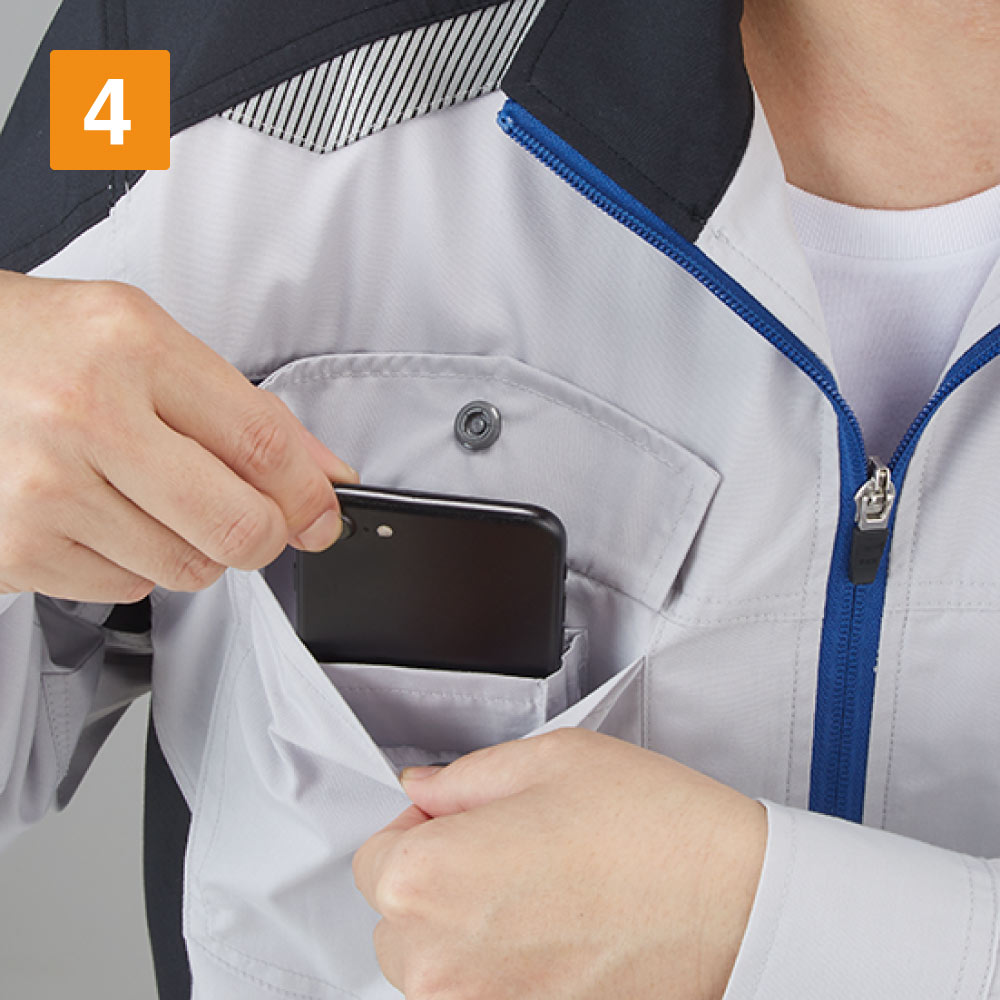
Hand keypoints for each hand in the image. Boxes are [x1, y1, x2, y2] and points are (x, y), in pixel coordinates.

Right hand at [0, 271, 356, 601]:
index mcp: (134, 349)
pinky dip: (132, 562)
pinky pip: (126, 588)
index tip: (320, 516)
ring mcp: (43, 488)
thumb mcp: (150, 343)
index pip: (262, 445)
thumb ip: (246, 410)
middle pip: (236, 525)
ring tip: (148, 497)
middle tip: (251, 520)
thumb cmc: (47, 349)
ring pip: (187, 569)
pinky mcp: (15, 548)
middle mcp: (85, 415)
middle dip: (263, 535)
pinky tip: (99, 515)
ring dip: (193, 547)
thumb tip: (324, 475)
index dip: (310, 495)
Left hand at [353, 728, 766, 999]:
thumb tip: (422, 790)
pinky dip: (503, 969)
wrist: (739, 904)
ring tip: (540, 890)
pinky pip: (483, 995)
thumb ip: (463, 778)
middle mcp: (443, 963)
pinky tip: (556, 931)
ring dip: (465, 928)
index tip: (458, 819)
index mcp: (433, 878)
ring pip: (435, 966)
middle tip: (506, 849)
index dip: (417, 828)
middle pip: (396, 919)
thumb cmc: (654, 830)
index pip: (372, 860)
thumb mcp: (549, 760)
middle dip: (435, 879)